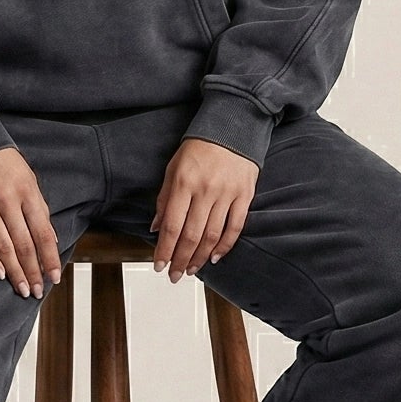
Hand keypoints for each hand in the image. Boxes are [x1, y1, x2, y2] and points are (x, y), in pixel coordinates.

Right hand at [0, 146, 63, 297]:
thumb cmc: (2, 160)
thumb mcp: (28, 178)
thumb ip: (39, 208)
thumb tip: (50, 239)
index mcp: (27, 192)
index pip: (43, 233)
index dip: (50, 258)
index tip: (54, 278)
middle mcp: (8, 201)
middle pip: (24, 244)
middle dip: (33, 271)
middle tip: (37, 291)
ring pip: (4, 246)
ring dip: (15, 271)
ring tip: (22, 288)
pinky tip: (0, 273)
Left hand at [151, 135, 257, 281]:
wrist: (233, 126)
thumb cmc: (199, 147)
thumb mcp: (173, 168)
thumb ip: (165, 198)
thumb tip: (155, 227)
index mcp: (183, 183)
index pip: (171, 225)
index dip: (164, 249)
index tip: (158, 264)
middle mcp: (205, 190)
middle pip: (191, 236)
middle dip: (180, 259)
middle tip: (174, 275)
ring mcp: (227, 194)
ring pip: (212, 236)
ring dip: (200, 257)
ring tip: (191, 269)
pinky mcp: (244, 196)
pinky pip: (235, 228)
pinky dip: (224, 246)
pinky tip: (214, 257)